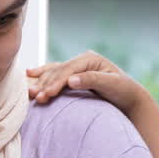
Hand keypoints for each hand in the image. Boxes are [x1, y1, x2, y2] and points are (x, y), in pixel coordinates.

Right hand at [26, 50, 143, 112]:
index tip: (48, 95)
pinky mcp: (72, 76)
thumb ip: (92, 80)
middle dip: (46, 85)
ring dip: (41, 83)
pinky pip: (54, 73)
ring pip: (53, 73)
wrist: (129, 98)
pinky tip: (29, 75)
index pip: (68, 70)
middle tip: (36, 97)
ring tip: (30, 94)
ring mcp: (75, 68)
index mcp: (90, 59)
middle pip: (58, 71)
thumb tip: (71, 80)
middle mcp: (81, 61)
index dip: (57, 82)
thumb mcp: (112, 84)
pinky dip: (42, 75)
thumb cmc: (123, 91)